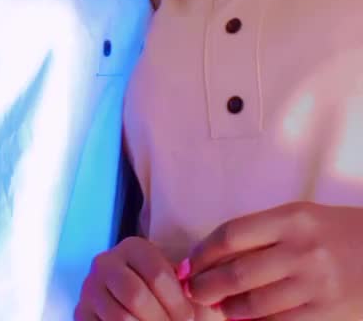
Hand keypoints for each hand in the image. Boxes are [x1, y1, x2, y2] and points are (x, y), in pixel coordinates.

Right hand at [74, 236, 193, 320]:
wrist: (136, 305)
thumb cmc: (162, 297)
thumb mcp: (174, 284)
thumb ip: (184, 286)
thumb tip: (192, 293)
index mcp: (132, 247)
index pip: (157, 274)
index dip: (177, 302)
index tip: (188, 318)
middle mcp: (105, 262)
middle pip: (136, 296)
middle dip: (161, 319)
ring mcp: (89, 288)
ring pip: (121, 318)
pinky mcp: (80, 313)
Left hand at [186, 202, 362, 318]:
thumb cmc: (338, 234)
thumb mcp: (303, 219)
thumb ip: (265, 233)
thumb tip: (218, 255)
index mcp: (292, 218)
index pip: (231, 235)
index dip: (203, 252)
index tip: (190, 263)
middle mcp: (301, 249)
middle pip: (237, 273)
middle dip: (207, 287)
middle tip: (194, 292)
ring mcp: (314, 284)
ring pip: (254, 305)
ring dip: (229, 310)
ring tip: (220, 309)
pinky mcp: (326, 314)